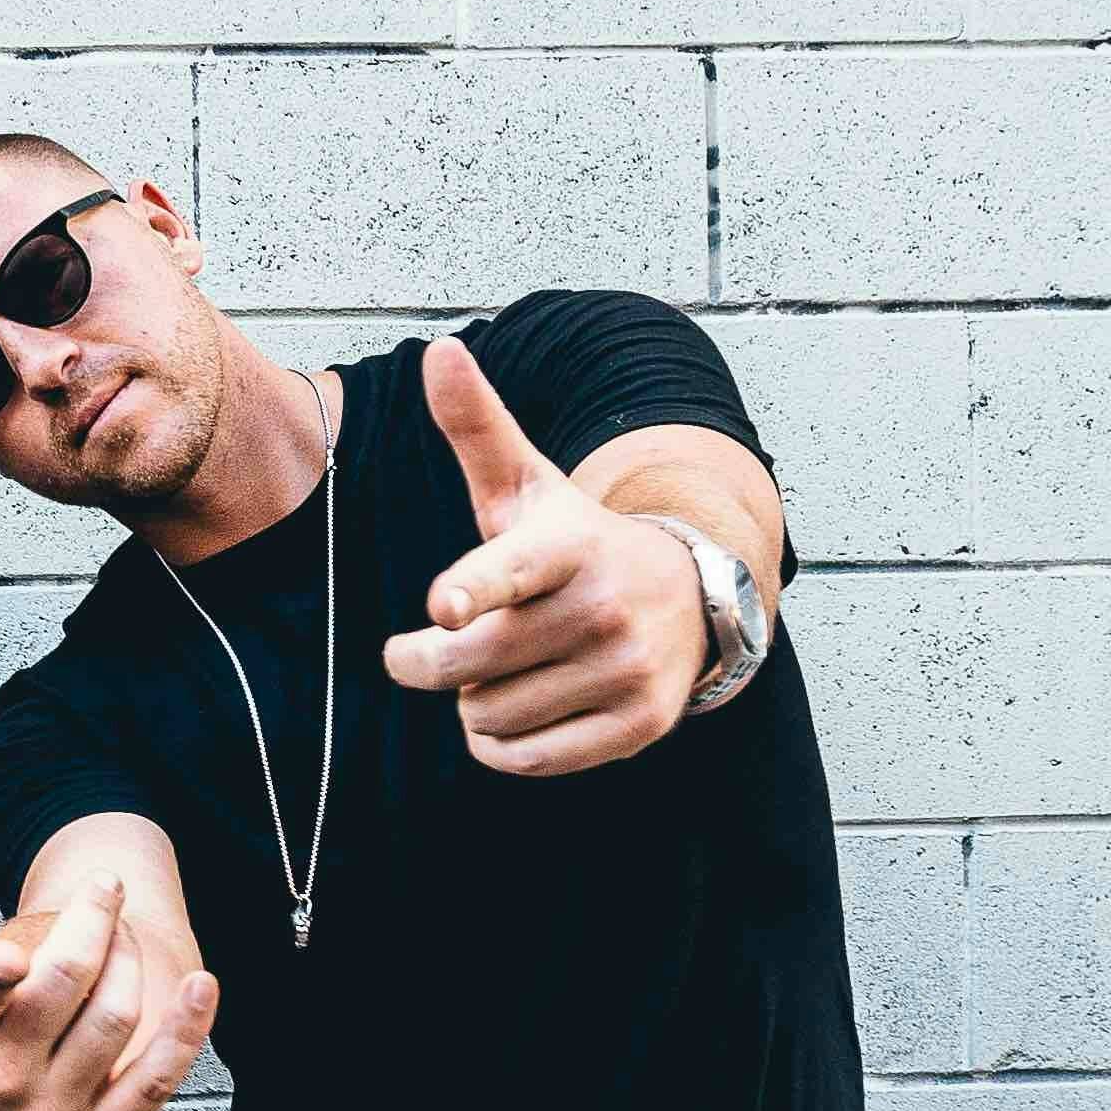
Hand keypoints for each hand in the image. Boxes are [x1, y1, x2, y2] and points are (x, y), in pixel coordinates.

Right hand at [0, 839, 213, 1110]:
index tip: (12, 956)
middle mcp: (1, 1082)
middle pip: (64, 987)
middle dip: (93, 923)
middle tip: (104, 892)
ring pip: (115, 1017)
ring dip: (131, 959)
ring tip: (124, 935)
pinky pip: (157, 1079)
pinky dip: (186, 1030)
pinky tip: (200, 986)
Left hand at [381, 337, 705, 776]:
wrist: (685, 594)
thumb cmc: (572, 540)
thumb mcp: (526, 483)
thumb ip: (476, 424)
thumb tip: (438, 350)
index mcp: (566, 544)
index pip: (512, 569)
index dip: (472, 588)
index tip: (444, 606)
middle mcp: (603, 606)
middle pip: (468, 662)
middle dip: (425, 661)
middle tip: (424, 646)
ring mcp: (627, 669)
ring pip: (485, 715)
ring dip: (471, 700)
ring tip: (501, 666)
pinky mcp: (638, 725)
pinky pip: (523, 759)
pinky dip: (499, 744)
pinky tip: (515, 708)